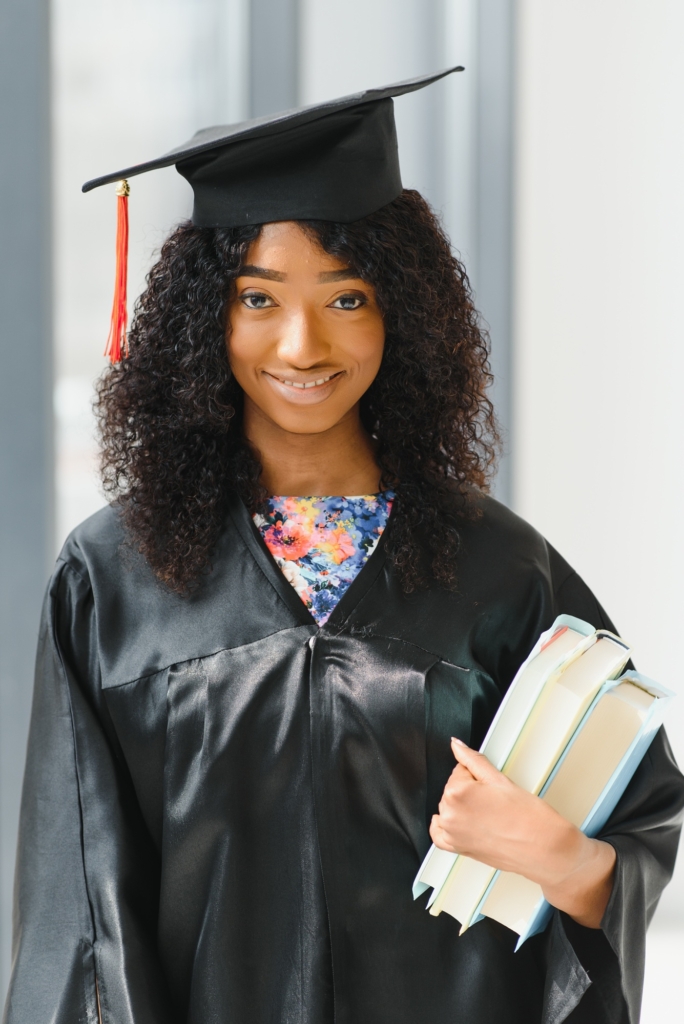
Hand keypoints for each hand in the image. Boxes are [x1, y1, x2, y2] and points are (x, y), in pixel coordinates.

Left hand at [429, 738, 615, 927]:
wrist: (544, 849)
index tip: (490, 783)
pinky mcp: (457, 848)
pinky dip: (445, 825)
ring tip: (490, 813)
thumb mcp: (499, 779)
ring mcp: (452, 833)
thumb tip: (457, 746)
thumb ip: (472, 759)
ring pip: (448, 807)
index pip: (460, 770)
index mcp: (458, 793)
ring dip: (462, 806)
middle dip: (470, 790)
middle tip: (494, 799)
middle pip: (453, 788)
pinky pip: (439, 834)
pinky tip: (462, 821)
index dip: (477, 774)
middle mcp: (450, 814)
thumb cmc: (528, 818)